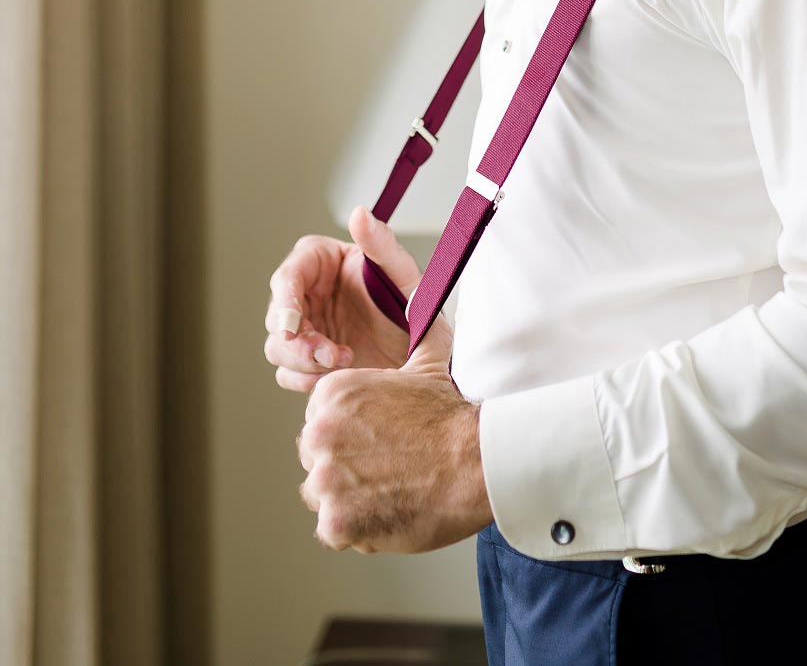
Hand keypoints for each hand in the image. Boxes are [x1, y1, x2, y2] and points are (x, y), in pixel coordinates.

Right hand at [264, 205, 420, 390]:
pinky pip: (288, 373)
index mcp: (321, 261)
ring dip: (304, 362)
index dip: (284, 304)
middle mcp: (307, 292)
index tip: (292, 328)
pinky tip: (333, 379)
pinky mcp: (307, 359)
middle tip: (329, 356)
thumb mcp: (402, 274)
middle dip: (299, 341)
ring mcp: (307, 327)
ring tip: (344, 362)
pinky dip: (306, 380)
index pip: (288, 277)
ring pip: (278, 347)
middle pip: (277, 317)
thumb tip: (359, 213)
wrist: (424, 354)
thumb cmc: (412, 306)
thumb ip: (381, 243)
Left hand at [295, 303, 492, 552]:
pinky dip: (356, 527)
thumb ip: (414, 324)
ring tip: (388, 489)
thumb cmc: (451, 413)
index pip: (321, 420)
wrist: (474, 461)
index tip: (379, 439)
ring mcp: (326, 480)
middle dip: (343, 463)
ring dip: (346, 497)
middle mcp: (319, 433)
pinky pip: (333, 529)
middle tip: (385, 467)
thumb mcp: (428, 358)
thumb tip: (418, 293)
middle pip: (316, 456)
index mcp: (331, 394)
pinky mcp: (337, 521)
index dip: (351, 431)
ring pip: (321, 493)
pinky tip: (387, 510)